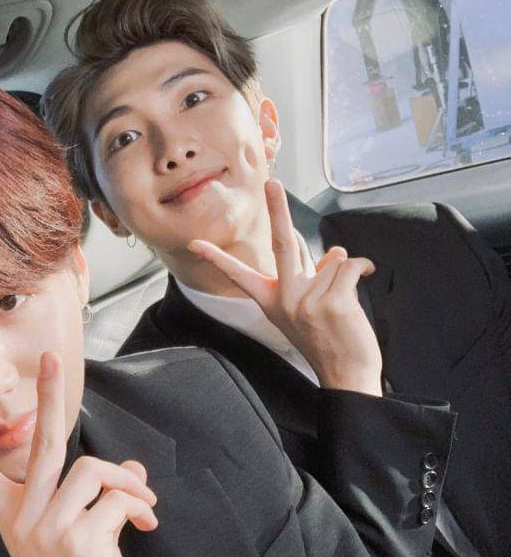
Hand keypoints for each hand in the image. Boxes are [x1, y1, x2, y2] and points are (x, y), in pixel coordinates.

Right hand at [0, 351, 166, 556]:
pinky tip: (143, 530)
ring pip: (92, 470)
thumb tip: (131, 468)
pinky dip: (138, 507)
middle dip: (48, 396)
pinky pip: (115, 498)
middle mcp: (24, 520)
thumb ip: (95, 504)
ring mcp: (47, 530)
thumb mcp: (82, 544)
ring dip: (127, 485)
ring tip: (142, 510)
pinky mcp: (77, 542)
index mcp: (14, 520)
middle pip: (39, 444)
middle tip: (52, 358)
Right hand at [189, 179, 382, 395]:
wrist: (346, 374)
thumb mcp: (309, 310)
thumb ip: (315, 279)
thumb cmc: (329, 342)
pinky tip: (361, 287)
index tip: (195, 243)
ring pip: (334, 260)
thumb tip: (333, 253)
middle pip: (282, 242)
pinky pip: (350, 265)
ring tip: (345, 302)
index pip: (239, 275)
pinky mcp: (332, 302)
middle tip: (273, 182)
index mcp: (272, 302)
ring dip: (347, 273)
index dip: (217, 258)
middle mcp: (285, 299)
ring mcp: (306, 301)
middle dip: (277, 208)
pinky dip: (362, 271)